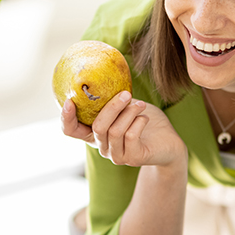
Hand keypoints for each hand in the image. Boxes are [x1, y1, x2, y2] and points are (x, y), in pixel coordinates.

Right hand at [61, 92, 184, 167]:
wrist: (168, 143)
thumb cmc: (145, 122)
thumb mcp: (126, 106)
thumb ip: (113, 98)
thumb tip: (103, 76)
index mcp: (95, 133)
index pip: (70, 130)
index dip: (66, 118)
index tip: (69, 101)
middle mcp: (102, 146)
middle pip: (98, 127)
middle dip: (112, 107)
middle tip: (125, 94)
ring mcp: (116, 155)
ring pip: (115, 131)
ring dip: (129, 113)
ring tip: (140, 105)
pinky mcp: (132, 158)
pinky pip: (131, 136)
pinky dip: (139, 122)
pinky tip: (145, 118)